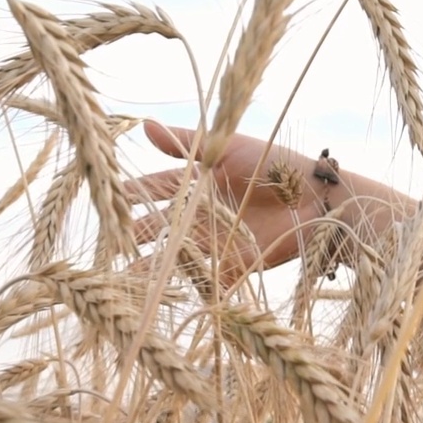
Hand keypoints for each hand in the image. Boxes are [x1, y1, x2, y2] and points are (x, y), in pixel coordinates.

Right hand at [125, 120, 327, 286]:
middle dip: (134, 233)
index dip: (131, 192)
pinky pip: (205, 278)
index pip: (156, 187)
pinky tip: (161, 299)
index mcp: (200, 182)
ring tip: (124, 281)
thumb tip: (142, 124)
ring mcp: (217, 239)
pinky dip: (187, 289)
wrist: (318, 197)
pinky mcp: (234, 263)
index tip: (104, 196)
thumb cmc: (277, 163)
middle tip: (107, 244)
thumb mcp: (227, 145)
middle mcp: (203, 212)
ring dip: (152, 268)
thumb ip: (185, 141)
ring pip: (176, 255)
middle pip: (161, 225)